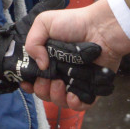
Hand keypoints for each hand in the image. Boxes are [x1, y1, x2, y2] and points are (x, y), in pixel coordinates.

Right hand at [0, 0, 114, 101]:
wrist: (101, 28)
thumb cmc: (75, 23)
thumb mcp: (44, 22)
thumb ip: (32, 42)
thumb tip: (40, 66)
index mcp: (48, 59)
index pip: (33, 78)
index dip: (28, 83)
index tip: (28, 82)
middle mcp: (60, 73)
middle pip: (43, 92)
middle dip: (42, 89)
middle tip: (49, 78)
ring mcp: (75, 82)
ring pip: (59, 101)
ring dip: (55, 96)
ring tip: (60, 84)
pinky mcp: (91, 89)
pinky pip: (81, 106)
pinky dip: (74, 105)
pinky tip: (73, 96)